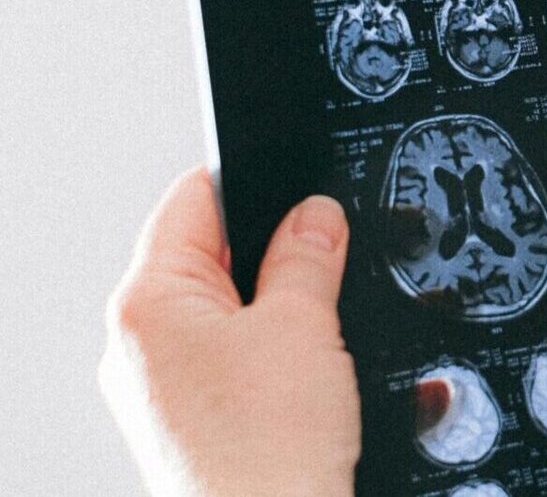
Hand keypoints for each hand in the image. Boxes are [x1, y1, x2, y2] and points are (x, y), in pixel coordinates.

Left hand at [101, 168, 359, 495]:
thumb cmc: (266, 452)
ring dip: (273, 310)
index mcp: (145, 303)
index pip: (193, 200)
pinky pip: (226, 363)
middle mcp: (135, 345)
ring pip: (222, 313)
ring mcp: (155, 390)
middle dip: (271, 255)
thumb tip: (314, 214)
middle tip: (323, 266)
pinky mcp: (184, 425)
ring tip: (314, 333)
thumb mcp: (304, 323)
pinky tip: (304, 376)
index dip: (255, 183)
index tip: (300, 186)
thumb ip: (308, 254)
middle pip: (207, 257)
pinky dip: (267, 357)